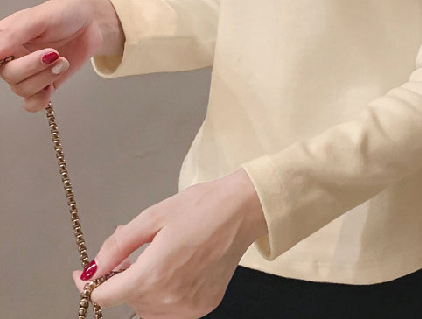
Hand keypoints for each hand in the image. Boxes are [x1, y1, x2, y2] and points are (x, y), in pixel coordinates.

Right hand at [0, 0, 119, 111]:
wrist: (92, 22)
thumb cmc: (64, 14)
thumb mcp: (38, 17)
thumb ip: (13, 34)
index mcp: (6, 40)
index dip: (3, 62)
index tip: (13, 58)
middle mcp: (14, 58)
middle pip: (9, 76)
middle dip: (31, 67)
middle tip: (52, 53)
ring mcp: (30, 72)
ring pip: (22, 90)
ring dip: (44, 78)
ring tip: (62, 60)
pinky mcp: (46, 83)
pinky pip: (32, 103)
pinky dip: (40, 100)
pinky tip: (50, 88)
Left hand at [71, 168, 268, 318]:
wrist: (243, 210)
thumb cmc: (202, 206)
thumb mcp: (153, 217)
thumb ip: (118, 245)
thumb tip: (93, 268)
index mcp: (154, 275)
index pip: (105, 296)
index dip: (90, 284)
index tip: (85, 275)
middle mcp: (170, 299)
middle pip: (128, 300)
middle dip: (122, 279)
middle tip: (130, 252)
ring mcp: (189, 306)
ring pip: (149, 309)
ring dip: (143, 289)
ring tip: (155, 258)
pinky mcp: (205, 305)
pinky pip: (172, 309)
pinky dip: (165, 293)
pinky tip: (176, 268)